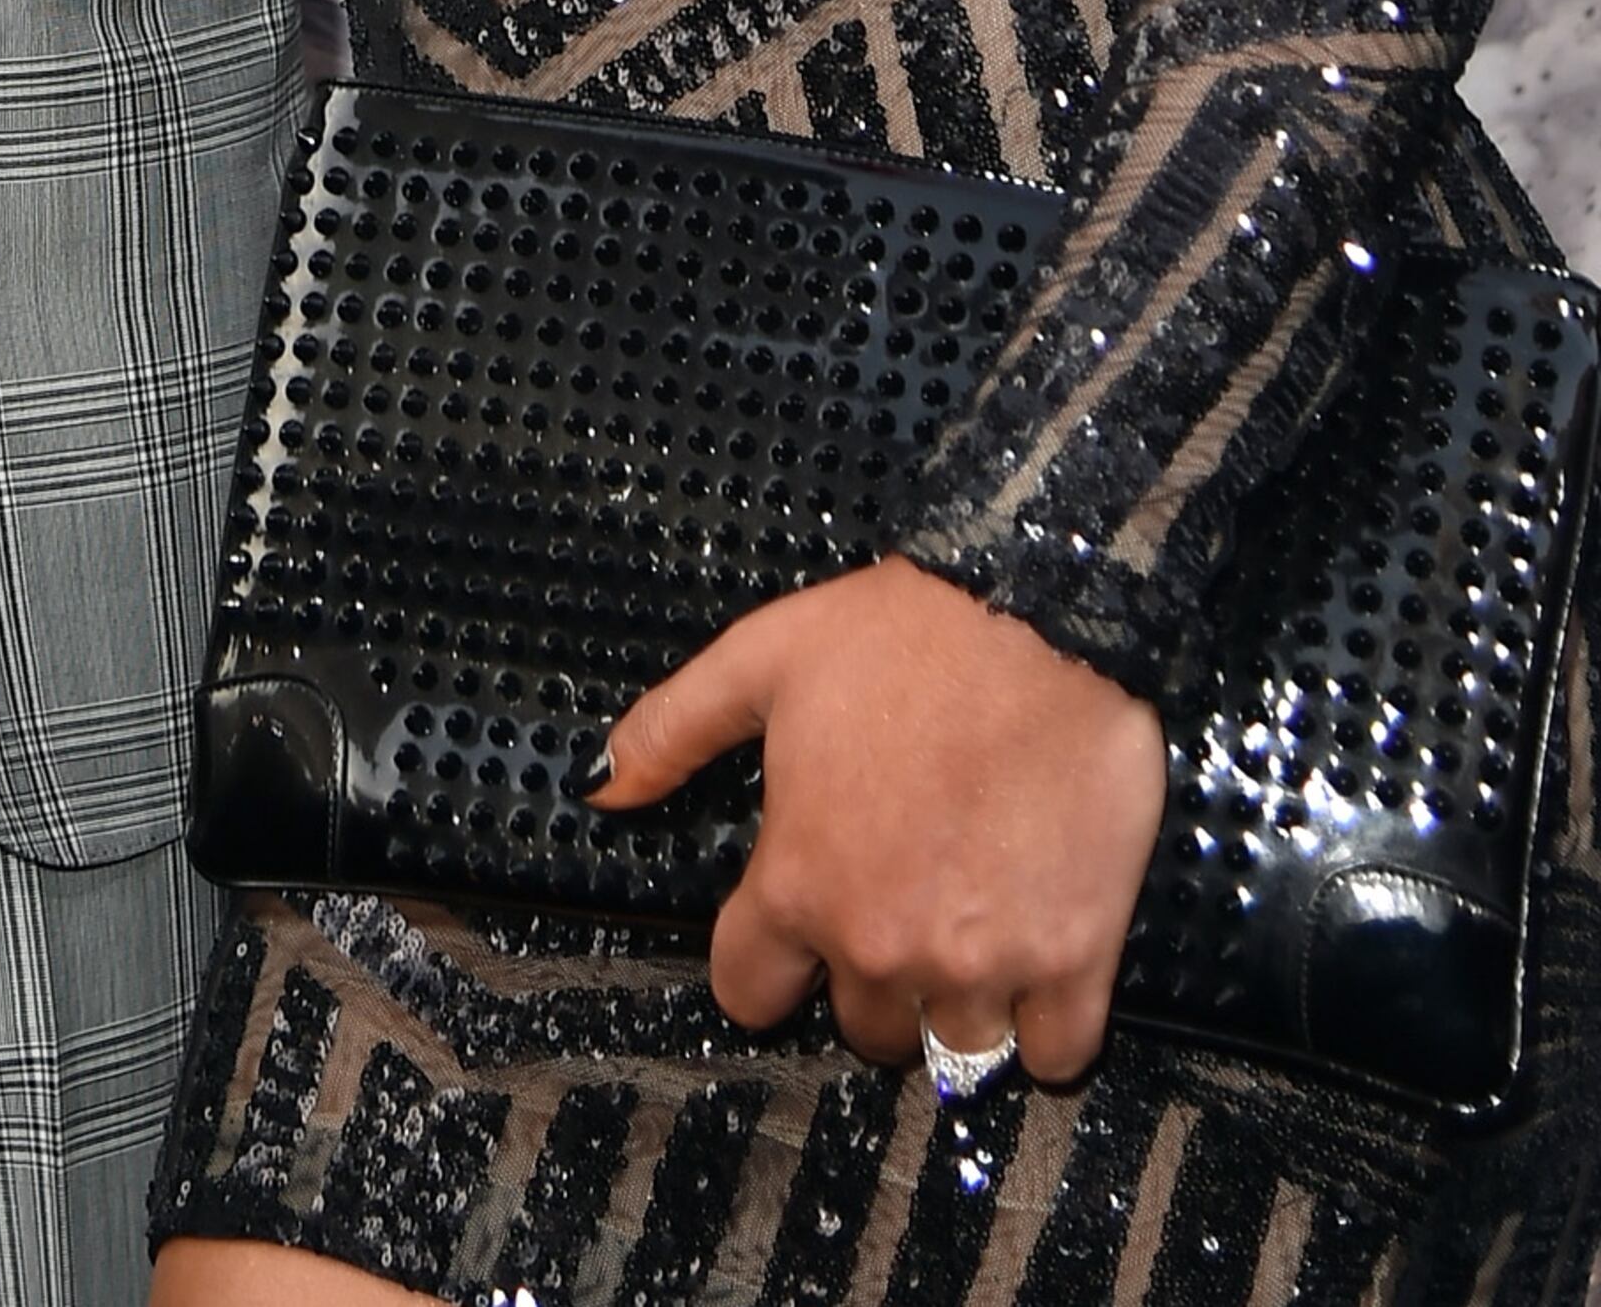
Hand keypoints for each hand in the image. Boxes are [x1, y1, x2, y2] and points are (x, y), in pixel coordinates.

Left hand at [598, 552, 1164, 1080]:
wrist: (1040, 619)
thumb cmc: (903, 634)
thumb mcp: (761, 659)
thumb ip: (672, 733)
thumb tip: (600, 788)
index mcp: (799, 881)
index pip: (748, 993)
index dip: (764, 967)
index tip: (791, 940)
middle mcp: (882, 941)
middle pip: (860, 1027)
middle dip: (867, 980)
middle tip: (895, 907)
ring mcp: (982, 962)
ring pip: (952, 1050)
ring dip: (953, 1006)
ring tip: (966, 933)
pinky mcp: (1074, 961)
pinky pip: (1055, 1054)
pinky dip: (1044, 1029)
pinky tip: (1037, 968)